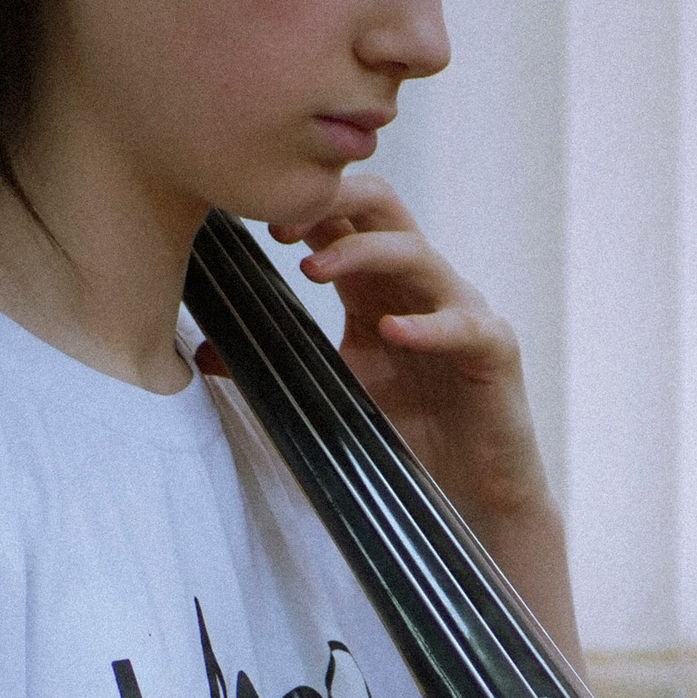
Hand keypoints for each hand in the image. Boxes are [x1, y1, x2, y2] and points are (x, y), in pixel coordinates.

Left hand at [268, 177, 552, 519]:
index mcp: (377, 287)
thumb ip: (279, 365)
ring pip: (419, 253)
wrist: (464, 493)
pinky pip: (464, 324)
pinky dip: (428, 325)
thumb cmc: (403, 434)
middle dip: (333, 203)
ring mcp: (461, 311)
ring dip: (364, 252)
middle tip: (278, 229)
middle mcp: (419, 286)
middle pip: (385, 208)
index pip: (344, 218)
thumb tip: (202, 354)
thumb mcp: (330, 391)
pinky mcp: (494, 349)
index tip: (251, 222)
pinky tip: (391, 331)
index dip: (302, 207)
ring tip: (313, 271)